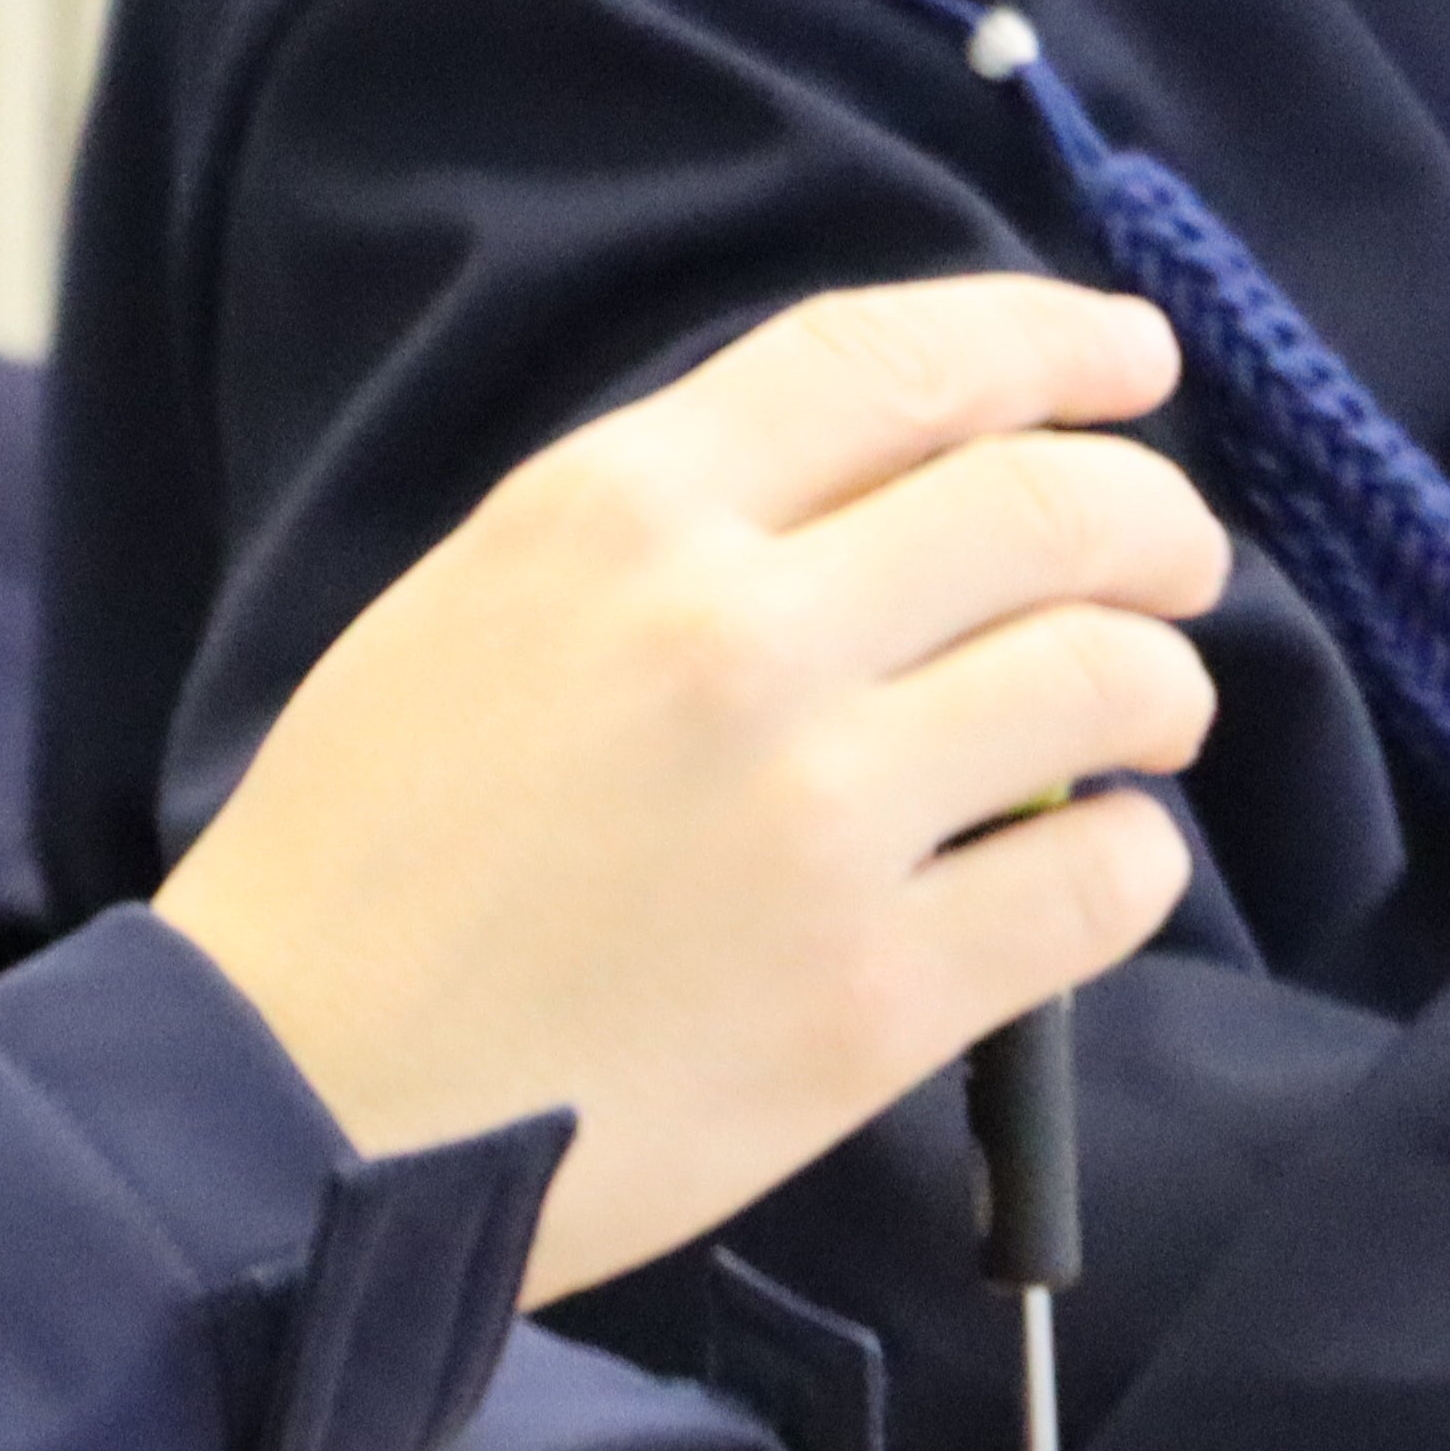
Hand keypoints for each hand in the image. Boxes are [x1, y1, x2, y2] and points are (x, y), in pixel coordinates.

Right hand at [158, 276, 1223, 1305]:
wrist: (285, 1107)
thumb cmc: (352, 865)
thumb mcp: (462, 616)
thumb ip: (658, 538)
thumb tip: (877, 509)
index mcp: (612, 519)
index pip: (899, 364)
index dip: (1050, 344)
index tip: (1129, 362)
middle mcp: (733, 636)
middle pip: (1055, 508)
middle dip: (1154, 528)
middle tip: (1164, 571)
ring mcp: (816, 818)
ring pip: (1113, 682)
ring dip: (1154, 695)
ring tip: (1126, 733)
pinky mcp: (873, 995)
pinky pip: (1104, 884)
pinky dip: (1121, 863)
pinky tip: (1070, 872)